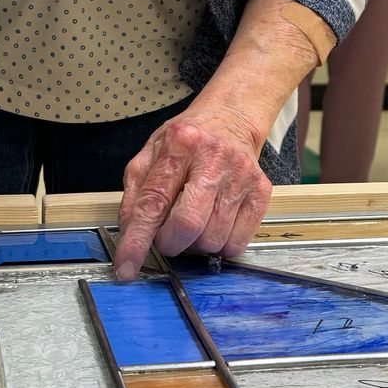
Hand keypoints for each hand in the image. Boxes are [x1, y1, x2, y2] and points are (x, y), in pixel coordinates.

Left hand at [115, 103, 271, 279]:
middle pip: (187, 225)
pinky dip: (220, 245)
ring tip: (195, 221)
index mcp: (178, 145)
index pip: (152, 203)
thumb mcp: (150, 153)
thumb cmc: (187, 140)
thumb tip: (130, 235)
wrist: (230, 117)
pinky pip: (237, 243)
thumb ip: (136, 193)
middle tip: (168, 236)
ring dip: (196, 244)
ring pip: (212, 239)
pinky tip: (215, 224)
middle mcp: (213, 158)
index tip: (126, 269)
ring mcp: (241, 175)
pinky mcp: (261, 191)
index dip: (136, 241)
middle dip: (170, 243)